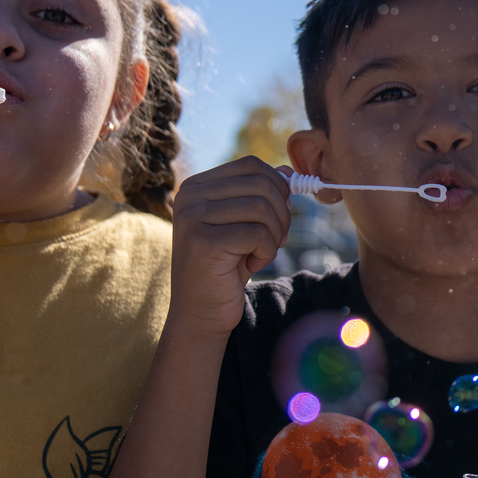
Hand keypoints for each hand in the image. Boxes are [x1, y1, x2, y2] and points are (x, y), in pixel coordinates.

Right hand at [169, 158, 292, 342]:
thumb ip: (261, 195)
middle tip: (278, 238)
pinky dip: (267, 252)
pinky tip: (251, 264)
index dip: (278, 187)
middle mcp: (188, 196)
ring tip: (261, 252)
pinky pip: (258, 234)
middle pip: (260, 183)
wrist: (201, 311)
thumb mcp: (245, 224)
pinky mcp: (203, 242)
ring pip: (262, 208)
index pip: (250, 165)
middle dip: (281, 213)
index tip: (280, 214)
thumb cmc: (226, 267)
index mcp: (196, 186)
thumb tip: (289, 171)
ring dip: (274, 235)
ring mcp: (192, 218)